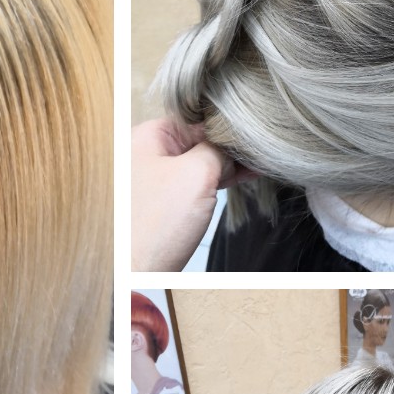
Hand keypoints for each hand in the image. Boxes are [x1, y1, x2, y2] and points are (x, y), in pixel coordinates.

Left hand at [131, 118, 253, 270]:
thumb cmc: (155, 227)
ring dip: (222, 167)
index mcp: (144, 136)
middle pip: (195, 140)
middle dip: (226, 148)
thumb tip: (231, 146)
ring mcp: (149, 178)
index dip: (226, 128)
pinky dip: (212, 182)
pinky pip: (189, 183)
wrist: (137, 273)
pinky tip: (237, 180)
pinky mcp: (158, 202)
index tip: (250, 137)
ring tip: (253, 167)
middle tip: (256, 155)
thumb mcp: (197, 174)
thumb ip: (218, 150)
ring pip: (195, 163)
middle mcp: (141, 153)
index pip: (195, 119)